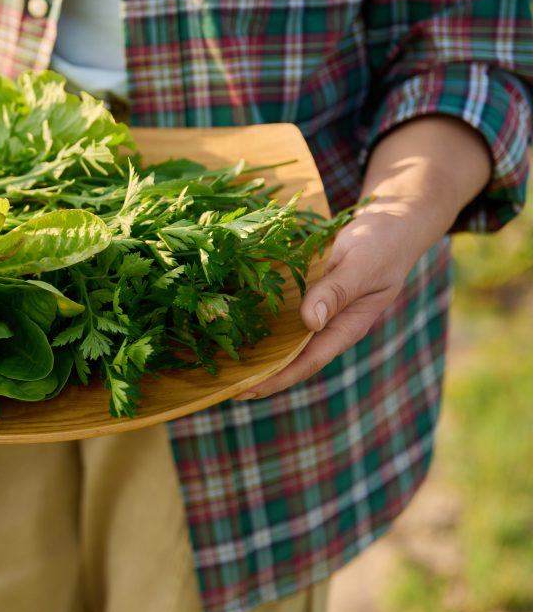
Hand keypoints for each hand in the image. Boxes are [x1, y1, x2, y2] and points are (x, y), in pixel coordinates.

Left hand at [238, 115, 492, 398]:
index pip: (306, 362)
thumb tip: (310, 322)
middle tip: (219, 385)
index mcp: (345, 327)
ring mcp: (317, 310)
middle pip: (289, 357)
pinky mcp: (306, 293)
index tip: (245, 390)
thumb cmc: (383, 243)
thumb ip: (337, 291)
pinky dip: (257, 320)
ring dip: (253, 350)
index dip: (275, 378)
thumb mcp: (361, 264)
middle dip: (257, 373)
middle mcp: (328, 324)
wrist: (394, 220)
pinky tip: (231, 322)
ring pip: (281, 338)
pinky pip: (279, 312)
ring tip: (218, 363)